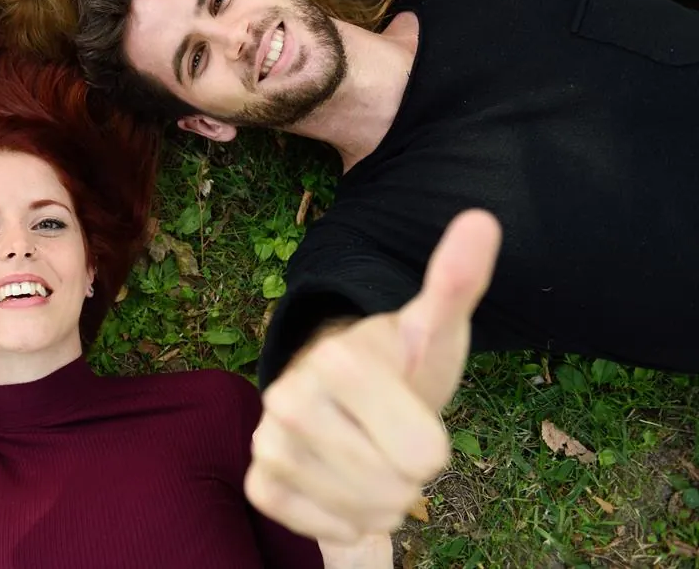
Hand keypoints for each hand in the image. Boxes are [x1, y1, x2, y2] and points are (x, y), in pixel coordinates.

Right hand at [244, 209, 501, 542]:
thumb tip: (484, 218)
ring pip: (355, 512)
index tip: (414, 417)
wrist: (343, 391)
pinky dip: (337, 521)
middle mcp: (289, 394)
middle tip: (391, 443)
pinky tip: (342, 494)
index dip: (432, 447)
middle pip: (393, 490)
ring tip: (373, 466)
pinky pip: (309, 523)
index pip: (424, 456)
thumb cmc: (400, 365)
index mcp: (340, 359)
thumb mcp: (435, 326)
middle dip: (407, 479)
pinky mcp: (258, 476)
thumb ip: (457, 280)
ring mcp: (269, 437)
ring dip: (378, 503)